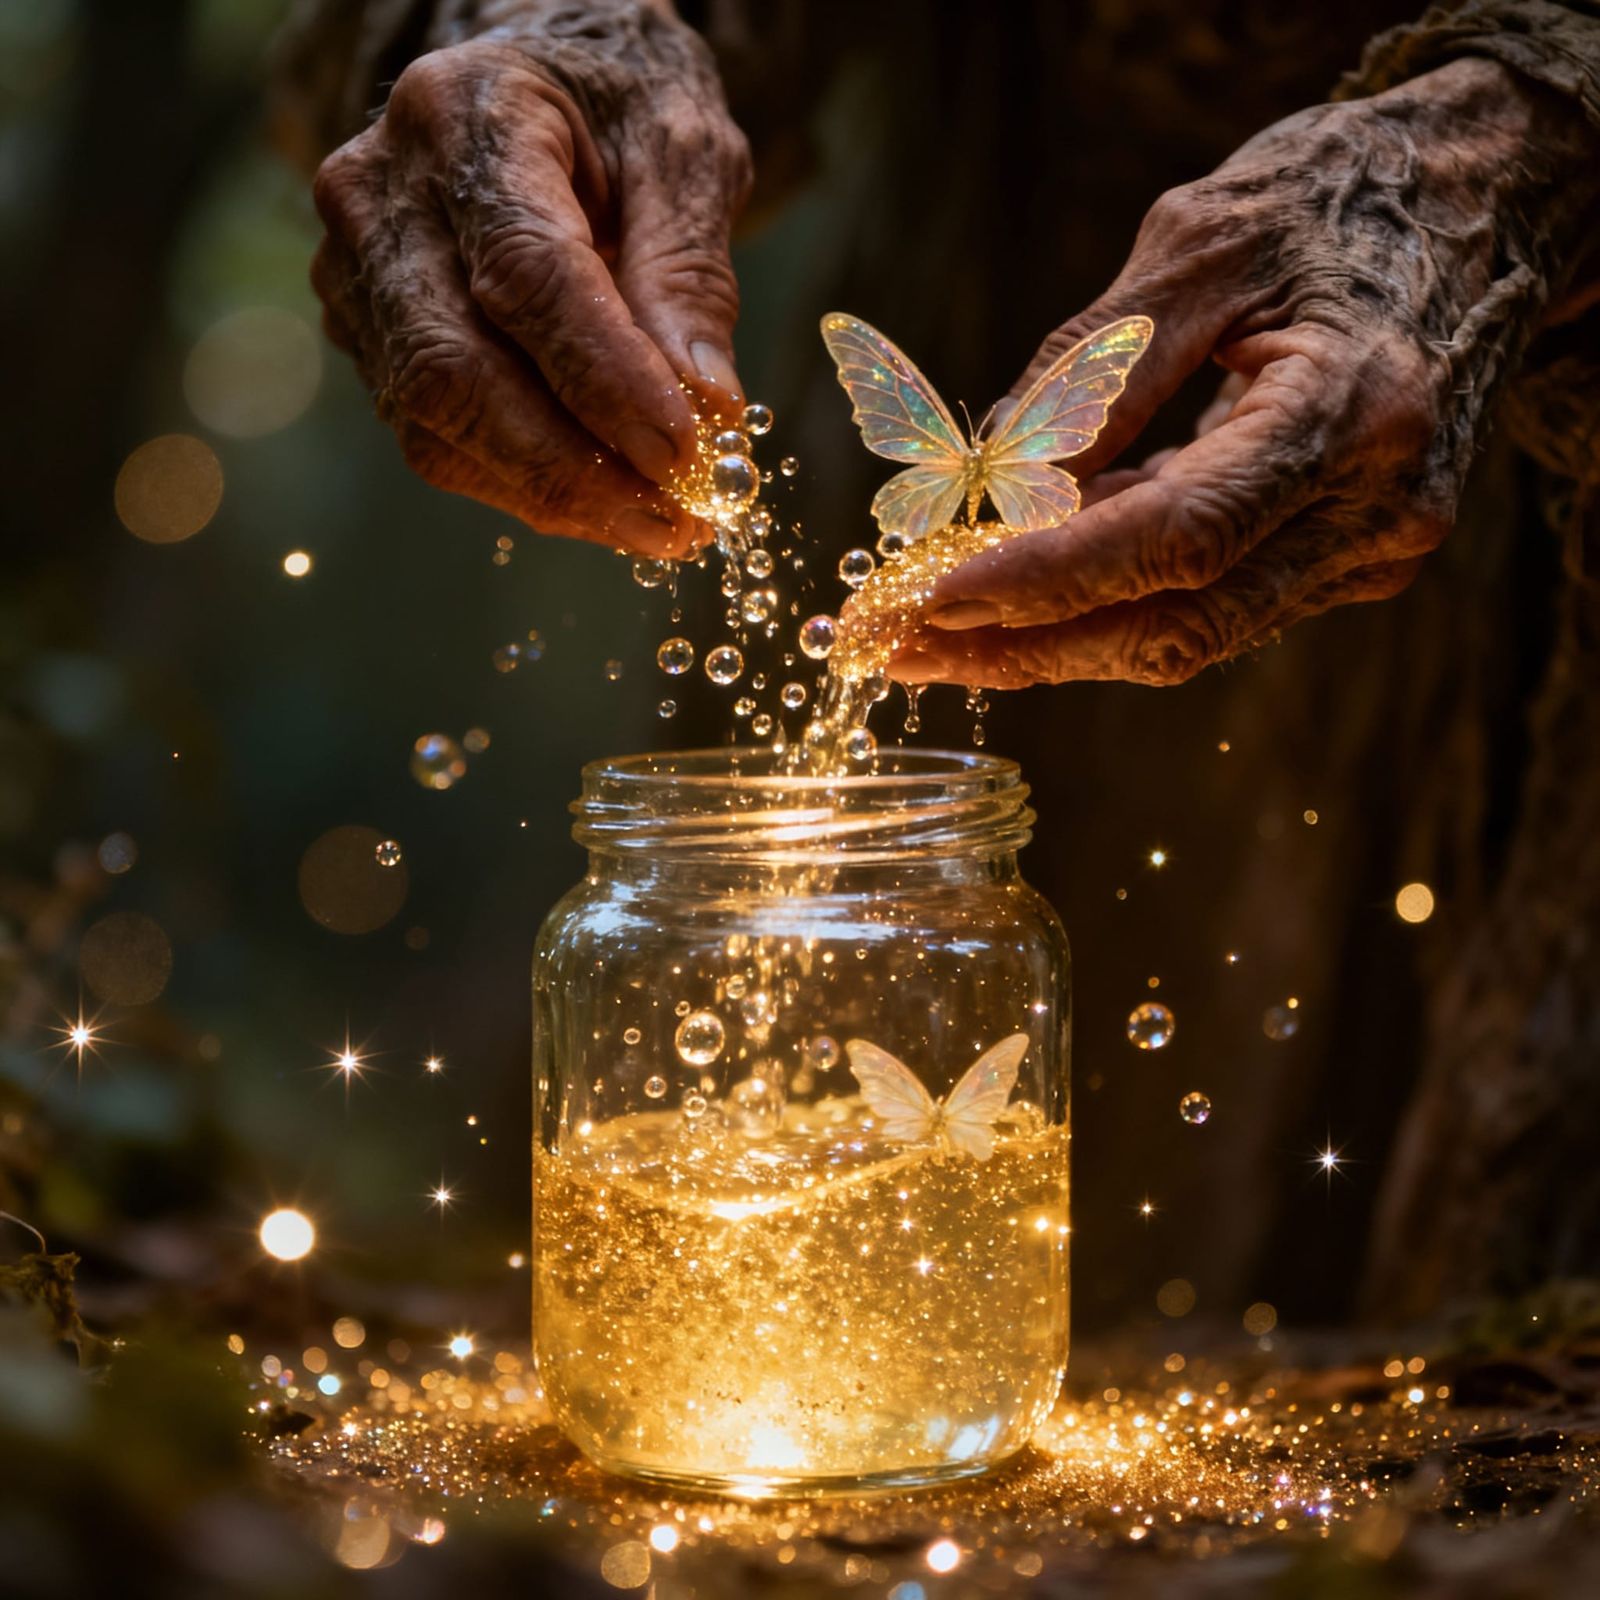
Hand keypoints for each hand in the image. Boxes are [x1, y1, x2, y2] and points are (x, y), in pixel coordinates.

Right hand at [310, 3, 750, 555]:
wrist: (535, 82)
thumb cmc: (618, 108)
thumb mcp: (683, 154)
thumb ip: (690, 276)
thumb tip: (708, 410)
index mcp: (466, 116)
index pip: (528, 272)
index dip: (607, 380)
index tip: (686, 455)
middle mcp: (381, 193)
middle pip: (456, 367)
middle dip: (575, 469)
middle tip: (678, 525)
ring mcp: (356, 270)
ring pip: (436, 420)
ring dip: (554, 494)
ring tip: (655, 524)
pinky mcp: (366, 333)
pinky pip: (436, 437)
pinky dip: (525, 485)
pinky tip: (603, 498)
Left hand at [901, 58, 1595, 687]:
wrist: (1486, 204)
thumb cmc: (1336, 197)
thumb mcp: (1199, 243)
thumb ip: (1094, 373)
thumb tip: (992, 486)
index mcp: (1350, 411)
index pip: (1175, 539)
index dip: (1041, 583)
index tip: (925, 601)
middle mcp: (1375, 508)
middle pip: (1175, 624)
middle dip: (1019, 645)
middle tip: (891, 646)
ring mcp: (1370, 549)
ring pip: (1187, 638)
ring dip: (1049, 642)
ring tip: (929, 631)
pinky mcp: (1349, 562)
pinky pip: (1212, 608)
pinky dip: (1110, 604)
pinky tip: (1026, 586)